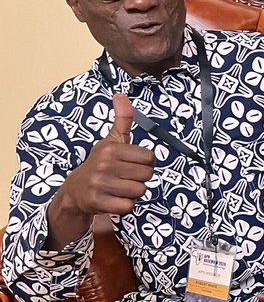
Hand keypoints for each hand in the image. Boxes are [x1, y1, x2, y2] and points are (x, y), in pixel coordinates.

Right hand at [50, 94, 153, 243]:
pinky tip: (114, 199)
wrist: (74, 191)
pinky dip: (125, 206)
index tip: (131, 164)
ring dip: (132, 193)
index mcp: (111, 148)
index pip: (150, 158)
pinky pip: (128, 206)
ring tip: (118, 188)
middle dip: (139, 178)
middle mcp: (104, 164)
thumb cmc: (99, 163)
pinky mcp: (97, 202)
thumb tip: (121, 94)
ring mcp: (100, 184)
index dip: (145, 163)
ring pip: (140, 191)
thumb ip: (122, 119)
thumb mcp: (111, 140)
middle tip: (124, 177)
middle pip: (147, 175)